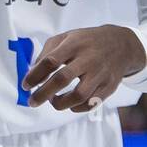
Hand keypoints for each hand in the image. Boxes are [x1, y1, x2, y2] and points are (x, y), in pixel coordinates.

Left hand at [22, 25, 146, 111]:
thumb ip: (46, 54)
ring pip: (79, 96)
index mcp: (74, 45)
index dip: (34, 75)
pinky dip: (76, 108)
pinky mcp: (109, 87)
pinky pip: (91, 104)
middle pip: (62, 79)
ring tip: (53, 101)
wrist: (121, 45)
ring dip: (60, 103)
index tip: (25, 86)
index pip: (50, 61)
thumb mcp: (64, 38)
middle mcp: (88, 60)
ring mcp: (100, 74)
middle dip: (43, 93)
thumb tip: (31, 74)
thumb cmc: (85, 42)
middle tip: (32, 101)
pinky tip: (69, 103)